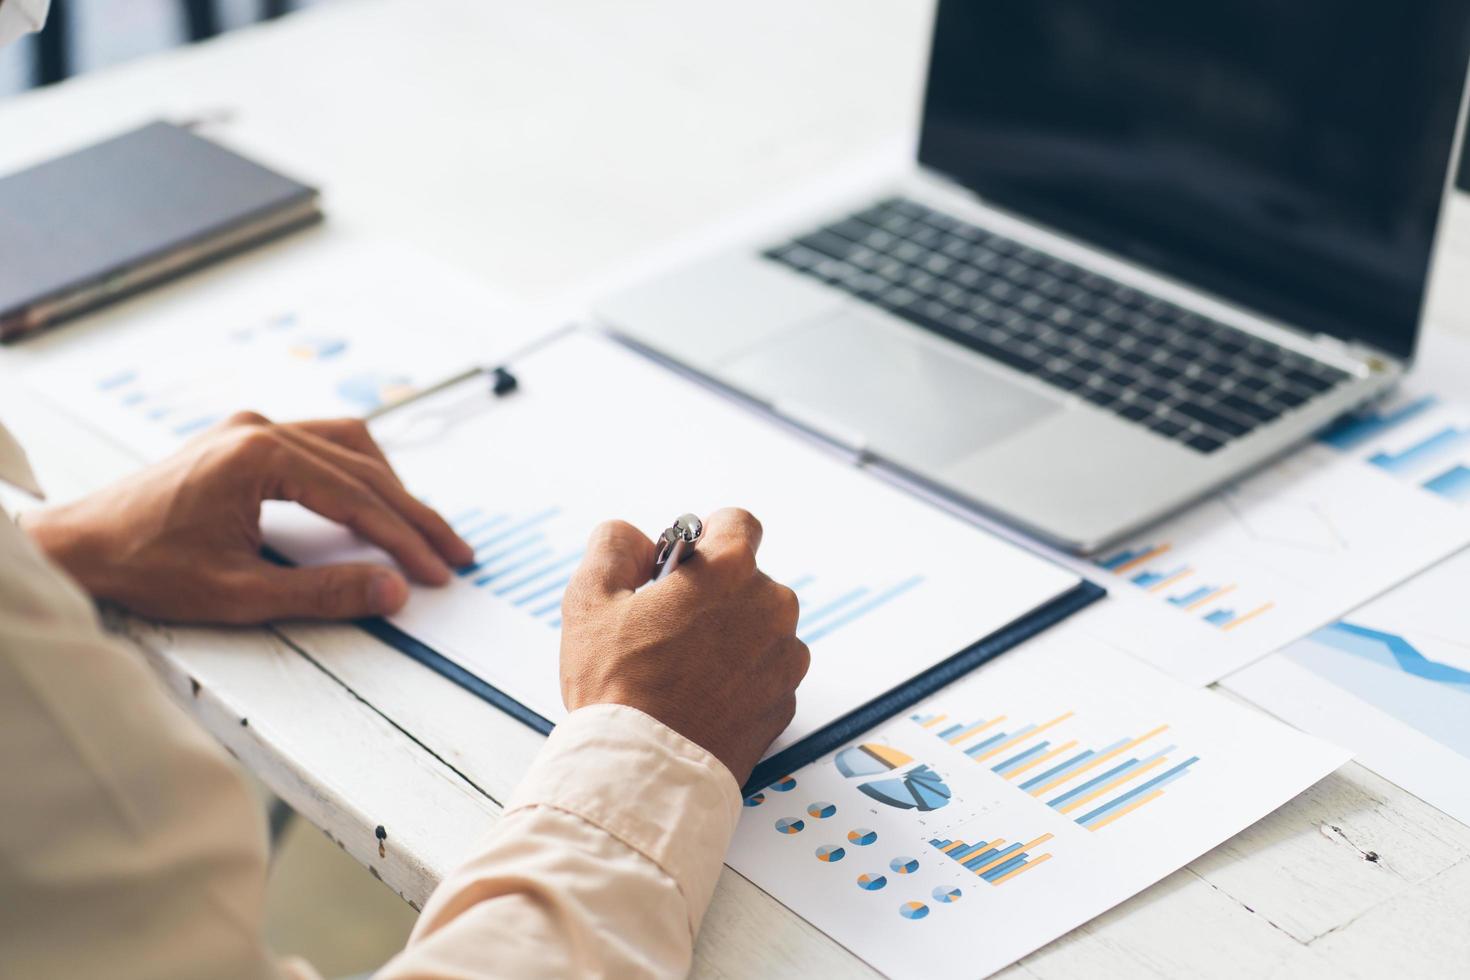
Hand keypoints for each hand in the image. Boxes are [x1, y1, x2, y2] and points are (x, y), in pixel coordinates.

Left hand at [21, 411, 472, 623]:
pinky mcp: (242, 440)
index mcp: (258, 456)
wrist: (74, 547)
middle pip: (364, 468)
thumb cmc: (140, 566)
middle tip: (452, 553)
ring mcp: (249, 430)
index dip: (405, 540)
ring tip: (420, 530)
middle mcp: (258, 430)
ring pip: (349, 445)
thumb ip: (322, 593)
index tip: (437, 571)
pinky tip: (371, 499)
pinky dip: (357, 473)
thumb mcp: (238, 594)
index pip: (358, 498)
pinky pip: (321, 444)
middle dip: (413, 515)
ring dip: (390, 486)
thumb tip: (390, 591)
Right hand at [559, 508, 809, 783]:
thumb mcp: (590, 598)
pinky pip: (764, 673)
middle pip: (747, 580)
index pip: (738, 522)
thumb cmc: (617, 686)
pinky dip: (740, 678)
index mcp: (732, 569)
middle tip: (667, 624)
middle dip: (713, 593)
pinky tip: (698, 696)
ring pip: (759, 628)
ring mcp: (784, 658)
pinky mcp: (785, 702)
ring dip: (730, 636)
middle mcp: (771, 607)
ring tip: (680, 667)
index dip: (706, 537)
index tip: (683, 563)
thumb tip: (634, 538)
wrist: (645, 771)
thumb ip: (613, 546)